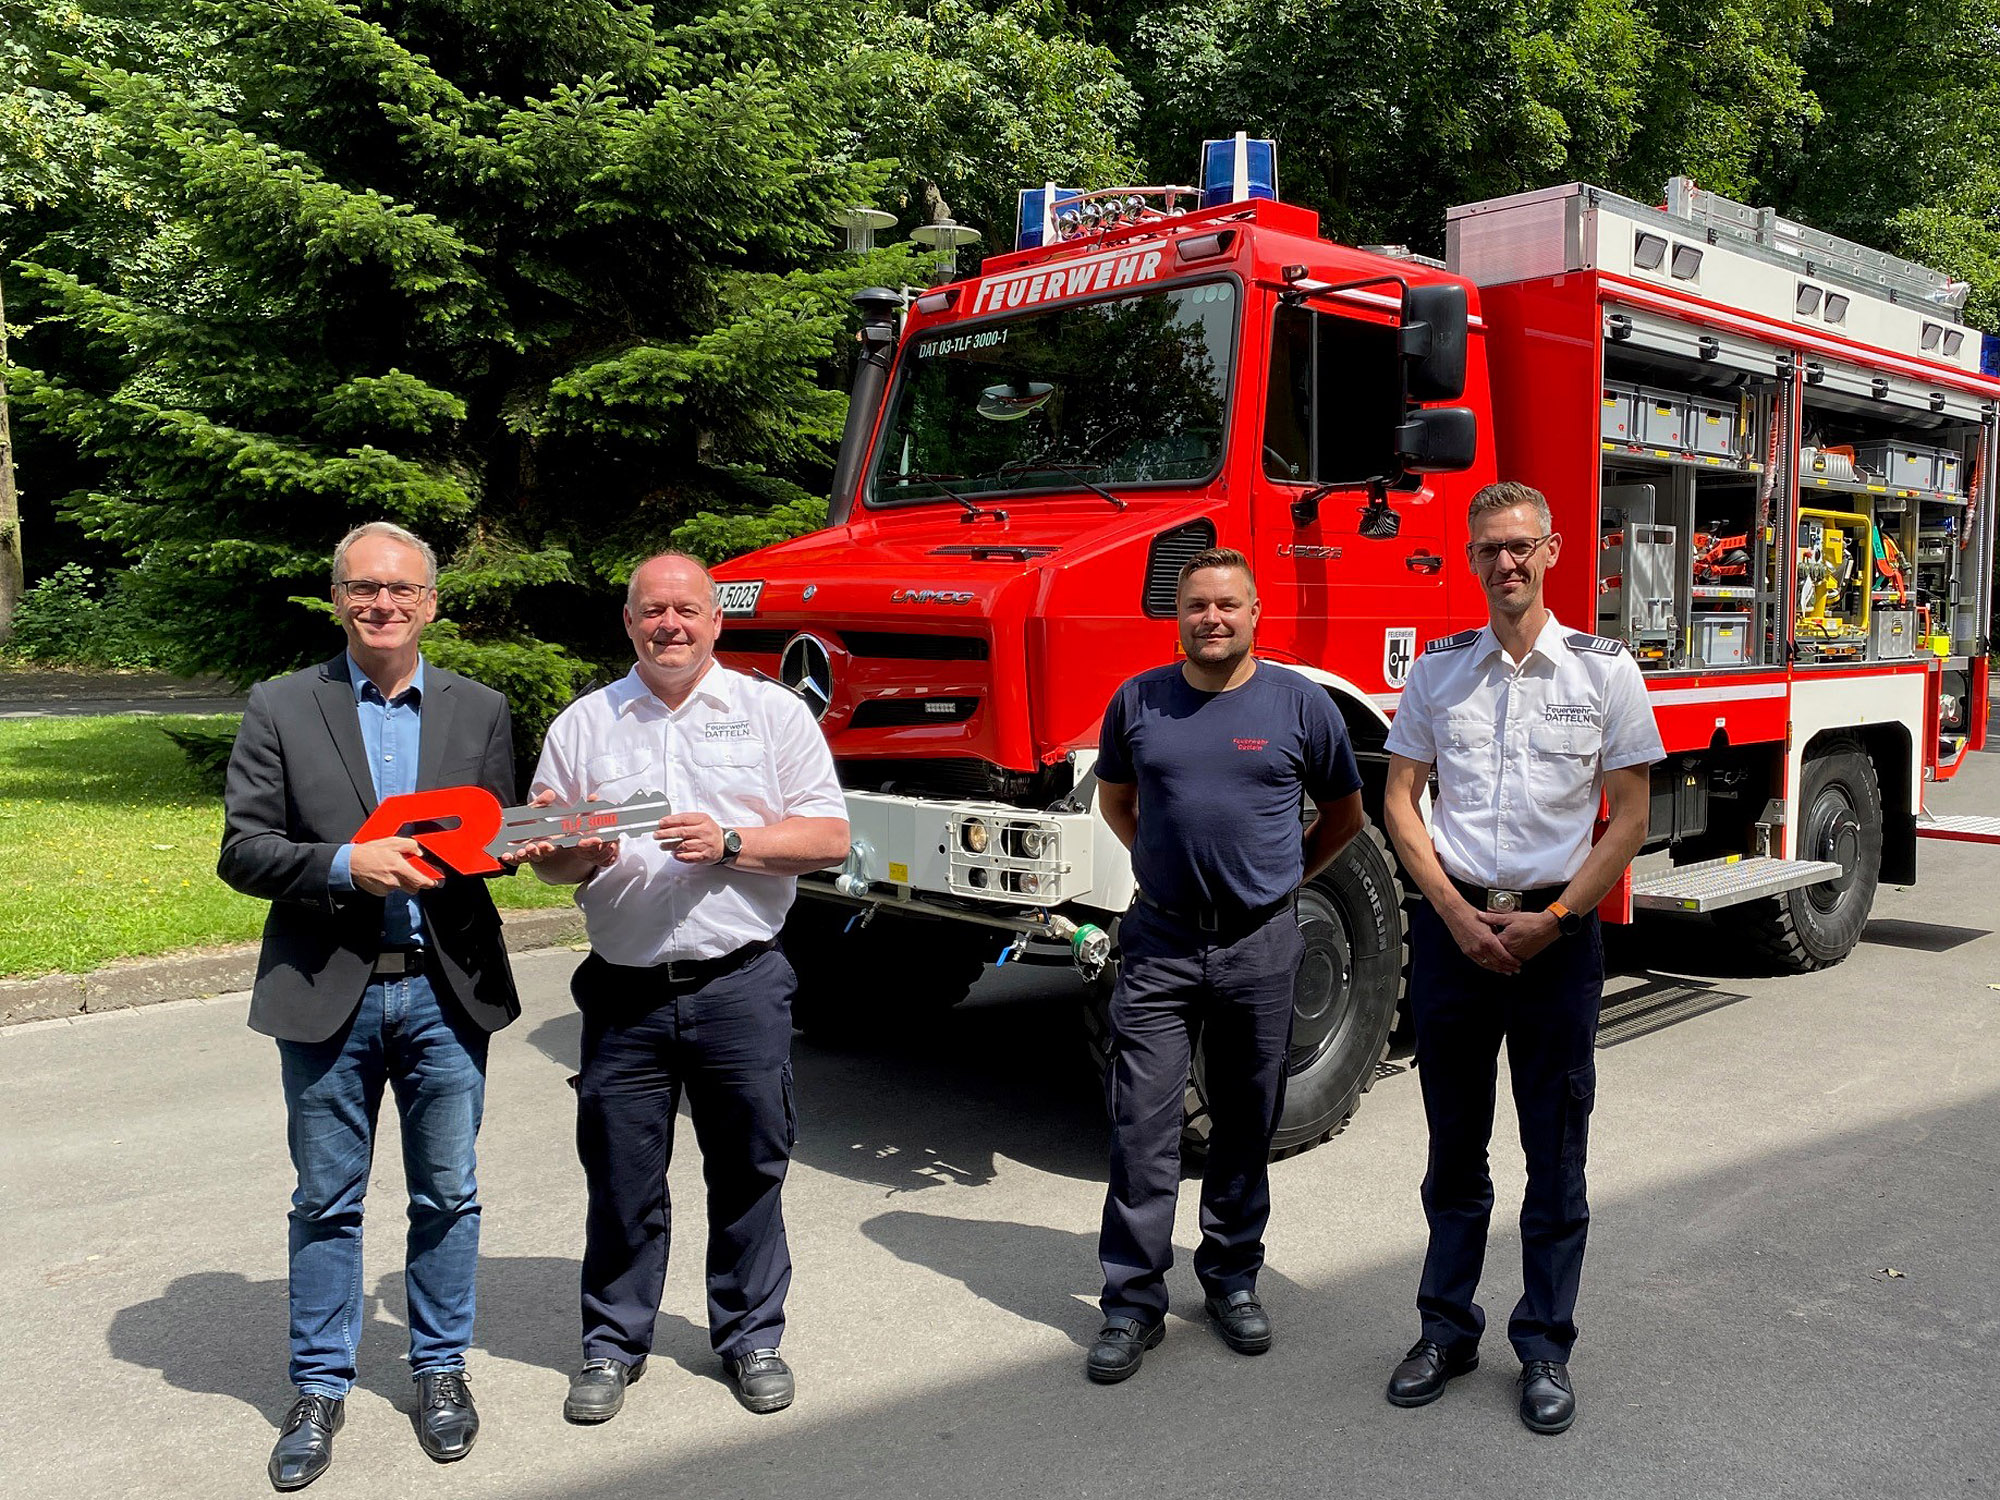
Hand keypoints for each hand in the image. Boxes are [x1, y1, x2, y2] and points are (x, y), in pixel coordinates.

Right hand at [350, 836, 440, 894]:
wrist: (350, 862)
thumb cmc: (369, 852)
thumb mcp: (392, 842)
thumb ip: (409, 845)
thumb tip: (419, 852)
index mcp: (398, 867)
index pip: (420, 881)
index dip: (429, 883)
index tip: (433, 882)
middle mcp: (393, 880)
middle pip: (413, 888)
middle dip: (417, 882)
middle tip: (414, 874)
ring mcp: (386, 888)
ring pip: (402, 888)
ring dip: (403, 881)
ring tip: (394, 870)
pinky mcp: (380, 892)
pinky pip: (391, 890)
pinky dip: (392, 884)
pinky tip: (386, 874)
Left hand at [499, 790, 616, 869]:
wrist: (514, 822)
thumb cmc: (530, 817)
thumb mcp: (536, 808)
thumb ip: (543, 802)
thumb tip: (550, 793)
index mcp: (548, 839)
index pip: (551, 847)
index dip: (548, 848)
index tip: (545, 845)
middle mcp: (538, 847)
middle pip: (539, 855)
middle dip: (536, 853)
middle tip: (532, 847)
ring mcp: (526, 852)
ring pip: (527, 858)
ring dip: (524, 856)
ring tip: (521, 852)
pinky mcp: (514, 855)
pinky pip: (513, 860)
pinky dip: (510, 859)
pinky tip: (507, 855)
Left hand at [657, 811, 725, 863]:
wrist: (726, 844)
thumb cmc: (710, 831)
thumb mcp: (702, 819)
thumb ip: (687, 819)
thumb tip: (668, 821)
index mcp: (703, 820)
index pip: (684, 819)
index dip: (670, 821)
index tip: (661, 823)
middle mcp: (704, 832)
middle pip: (682, 832)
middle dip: (666, 834)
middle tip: (657, 835)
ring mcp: (704, 845)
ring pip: (683, 846)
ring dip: (670, 846)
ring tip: (662, 845)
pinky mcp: (704, 857)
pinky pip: (689, 857)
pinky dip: (679, 856)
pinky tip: (674, 854)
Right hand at [1445, 902, 1522, 974]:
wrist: (1456, 914)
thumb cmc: (1472, 915)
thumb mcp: (1490, 923)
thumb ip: (1497, 935)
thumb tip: (1504, 943)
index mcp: (1488, 939)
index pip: (1503, 956)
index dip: (1512, 962)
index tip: (1518, 963)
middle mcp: (1480, 947)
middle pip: (1497, 963)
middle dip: (1508, 968)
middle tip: (1515, 970)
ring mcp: (1472, 951)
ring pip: (1488, 965)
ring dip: (1499, 969)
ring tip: (1506, 971)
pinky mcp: (1467, 952)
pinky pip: (1479, 963)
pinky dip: (1488, 966)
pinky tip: (1493, 967)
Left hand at [1483, 909, 1559, 963]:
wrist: (1548, 927)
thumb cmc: (1531, 921)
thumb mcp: (1510, 917)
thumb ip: (1493, 918)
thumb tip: (1480, 915)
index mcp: (1504, 940)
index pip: (1489, 943)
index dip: (1487, 939)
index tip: (1487, 935)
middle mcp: (1510, 950)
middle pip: (1496, 951)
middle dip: (1494, 947)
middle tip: (1496, 940)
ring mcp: (1518, 955)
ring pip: (1505, 956)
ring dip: (1503, 952)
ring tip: (1506, 944)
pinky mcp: (1525, 957)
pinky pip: (1514, 959)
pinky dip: (1512, 956)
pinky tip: (1513, 948)